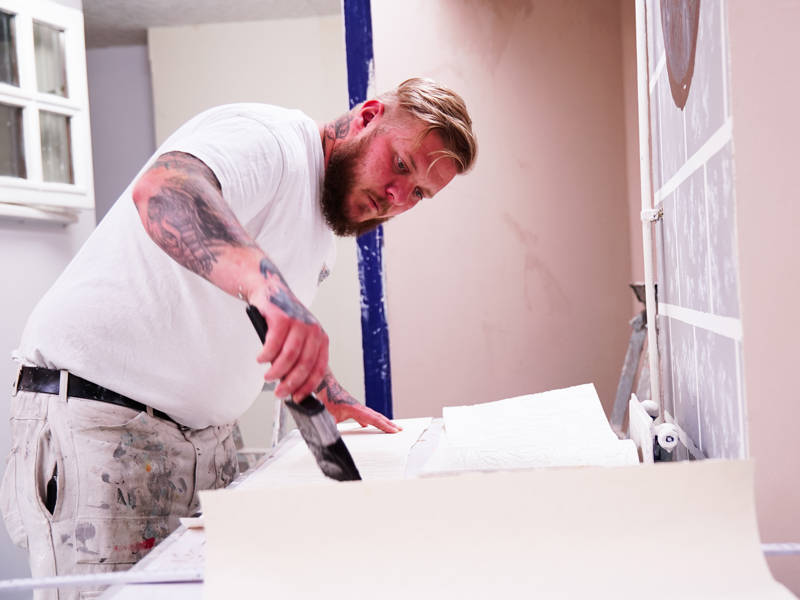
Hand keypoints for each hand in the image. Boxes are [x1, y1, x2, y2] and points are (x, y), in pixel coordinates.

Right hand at [250, 258, 327, 400]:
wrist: (269, 290)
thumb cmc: (283, 318)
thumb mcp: (297, 338)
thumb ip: (298, 358)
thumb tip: (291, 385)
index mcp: (320, 338)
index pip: (319, 367)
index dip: (308, 385)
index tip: (298, 397)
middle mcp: (313, 329)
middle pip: (305, 364)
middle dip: (291, 383)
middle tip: (279, 392)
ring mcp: (298, 322)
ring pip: (290, 356)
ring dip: (277, 371)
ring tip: (268, 377)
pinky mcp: (282, 317)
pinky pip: (274, 343)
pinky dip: (266, 355)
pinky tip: (261, 359)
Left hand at [316, 370, 400, 433]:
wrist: (322, 385)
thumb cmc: (325, 398)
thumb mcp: (326, 415)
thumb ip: (330, 426)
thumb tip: (328, 437)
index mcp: (355, 409)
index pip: (374, 419)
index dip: (385, 426)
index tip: (395, 431)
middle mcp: (358, 407)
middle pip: (377, 416)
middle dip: (389, 424)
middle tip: (400, 430)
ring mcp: (355, 407)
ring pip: (371, 415)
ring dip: (381, 421)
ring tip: (389, 427)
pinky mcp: (350, 407)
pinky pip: (362, 415)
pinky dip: (367, 420)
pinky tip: (365, 426)